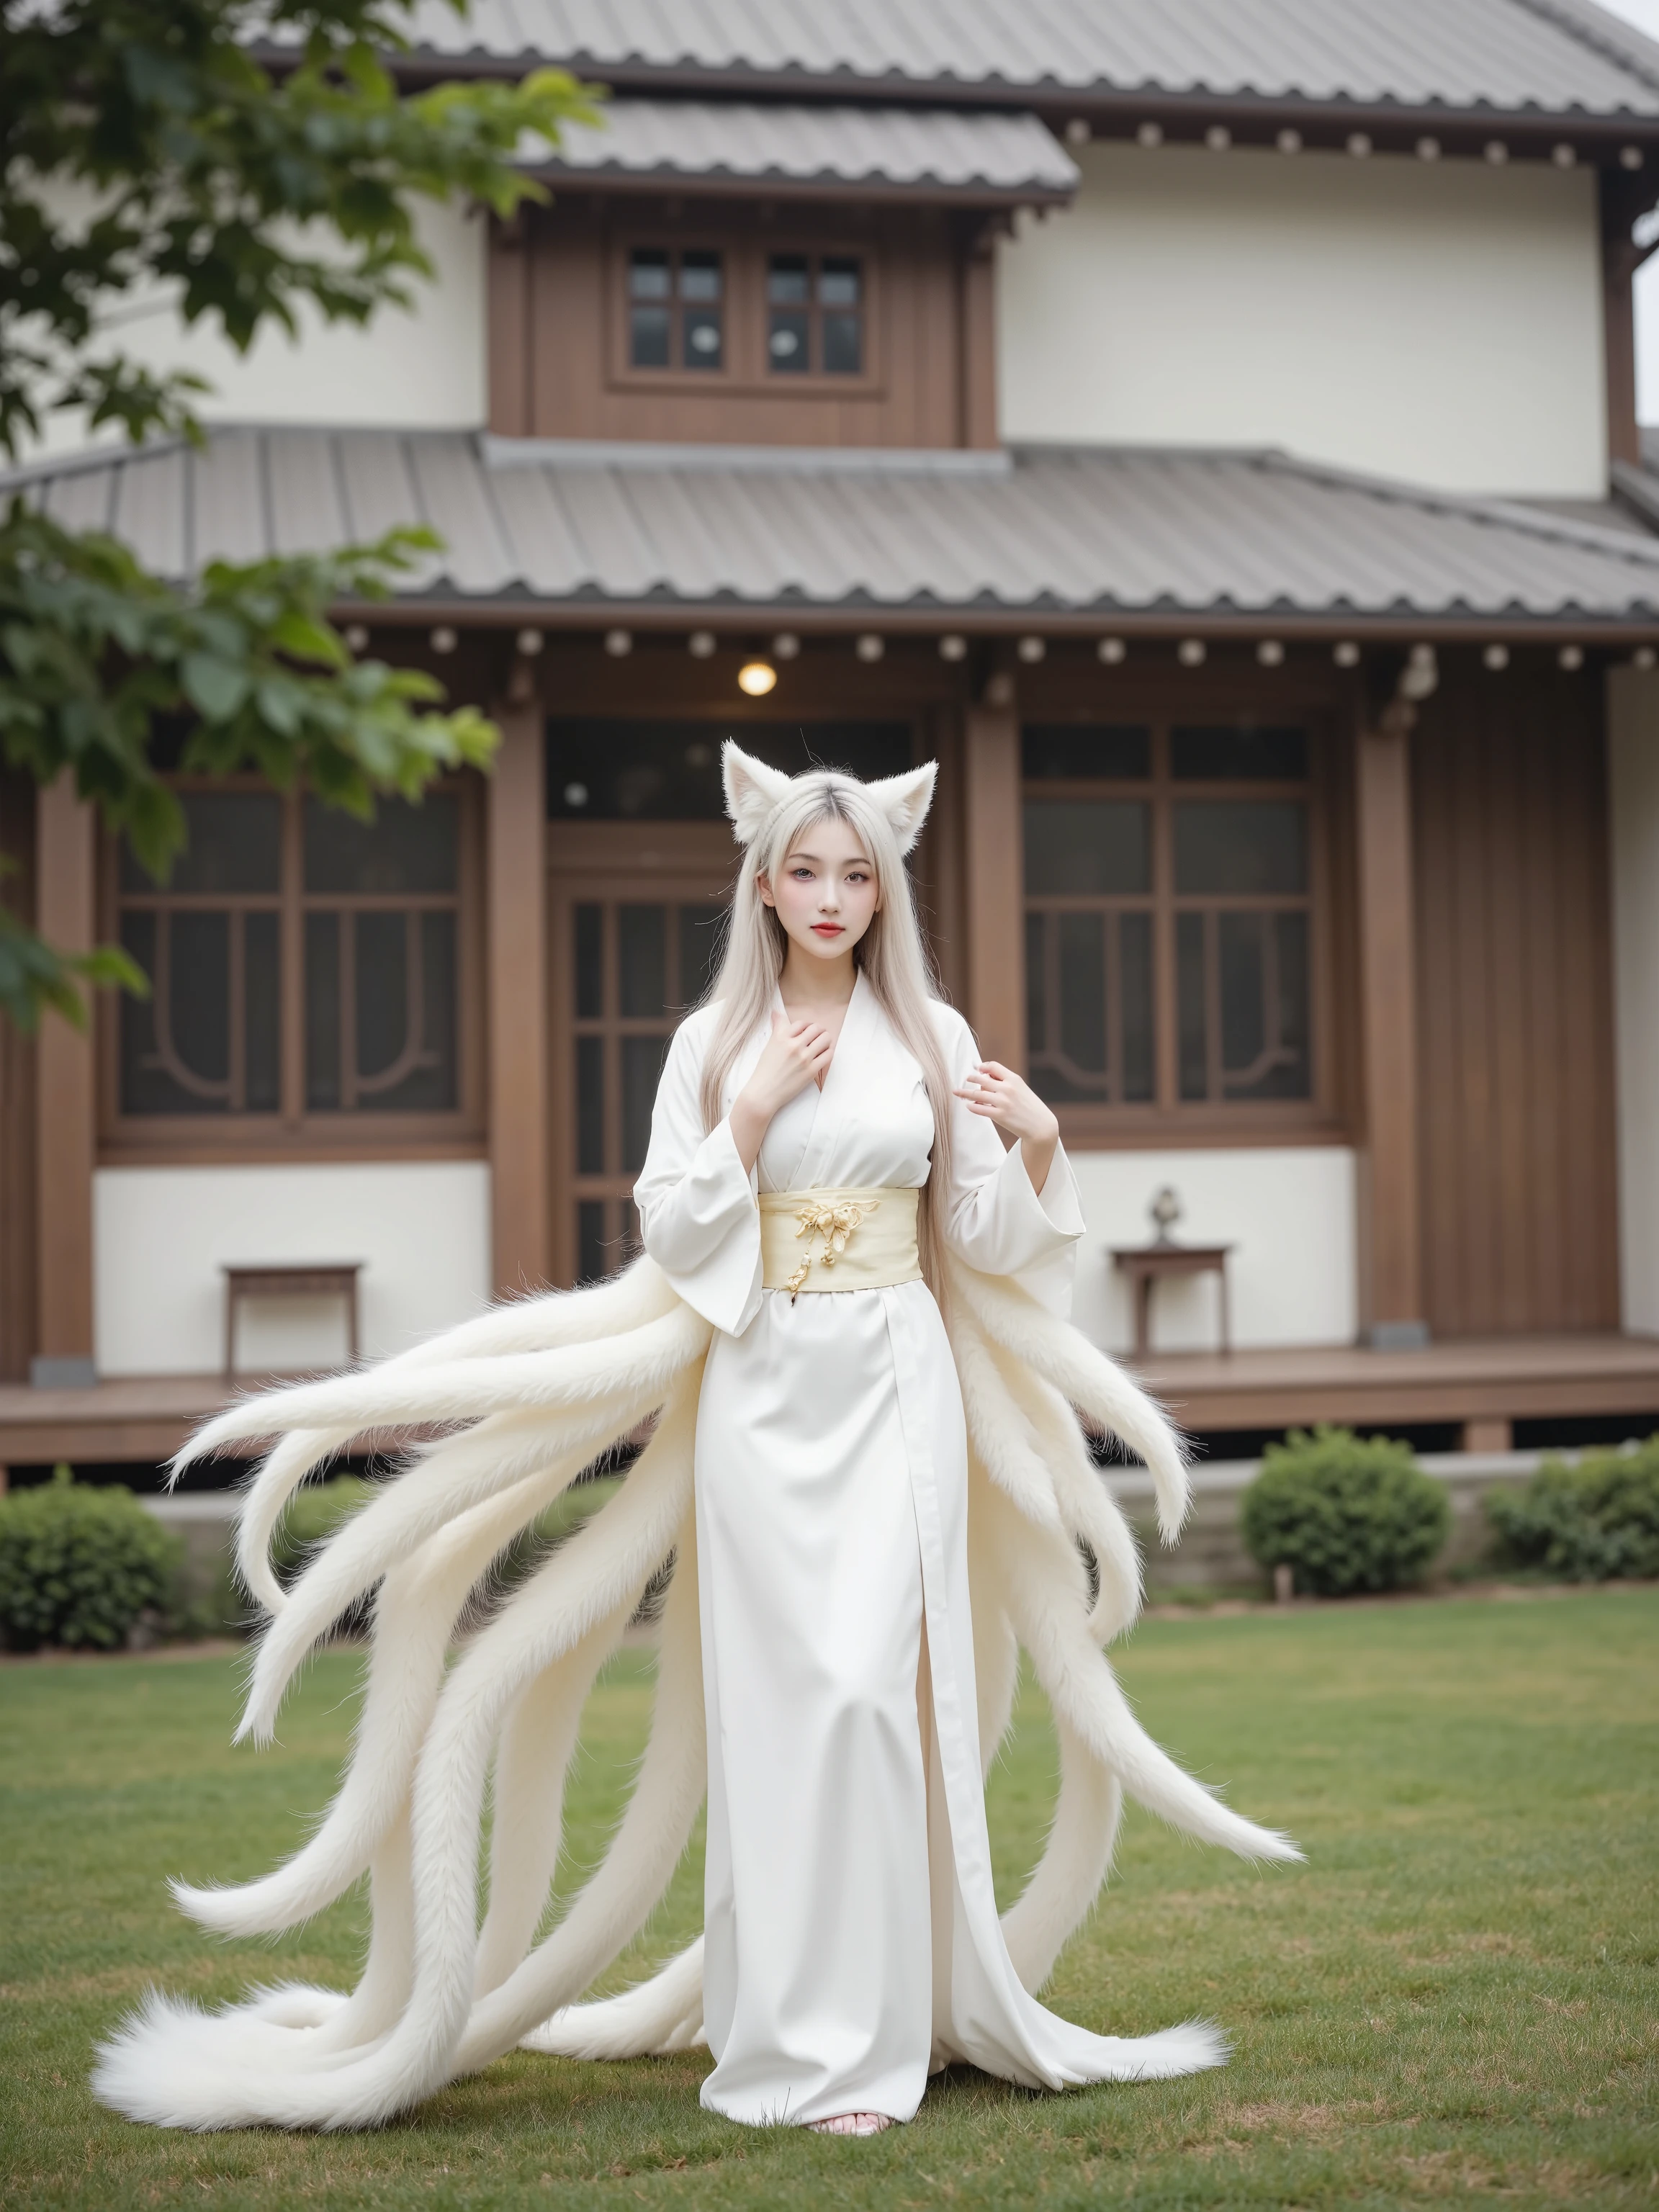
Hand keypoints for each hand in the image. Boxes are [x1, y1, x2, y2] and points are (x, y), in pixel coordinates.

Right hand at [729, 1012, 833, 1171]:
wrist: (763, 1093)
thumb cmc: (765, 1070)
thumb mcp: (769, 1046)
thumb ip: (777, 1028)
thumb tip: (776, 1012)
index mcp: (781, 1037)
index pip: (801, 1023)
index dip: (806, 1026)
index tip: (807, 1032)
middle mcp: (793, 1045)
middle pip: (816, 1028)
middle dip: (818, 1031)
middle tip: (818, 1037)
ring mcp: (803, 1058)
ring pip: (825, 1039)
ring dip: (826, 1040)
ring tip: (822, 1045)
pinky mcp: (811, 1071)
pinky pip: (828, 1055)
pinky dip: (828, 1052)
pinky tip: (823, 1055)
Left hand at [955, 1061, 1059, 1195]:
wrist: (1041, 1125)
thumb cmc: (1030, 1107)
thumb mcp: (1022, 1089)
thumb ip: (1006, 1082)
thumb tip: (987, 1078)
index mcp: (1014, 1079)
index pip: (994, 1066)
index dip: (983, 1066)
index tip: (977, 1068)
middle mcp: (1007, 1088)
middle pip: (982, 1079)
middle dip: (971, 1078)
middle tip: (966, 1079)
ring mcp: (1003, 1102)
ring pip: (977, 1094)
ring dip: (965, 1093)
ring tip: (958, 1092)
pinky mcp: (1000, 1115)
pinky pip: (980, 1109)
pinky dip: (972, 1107)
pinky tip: (969, 1106)